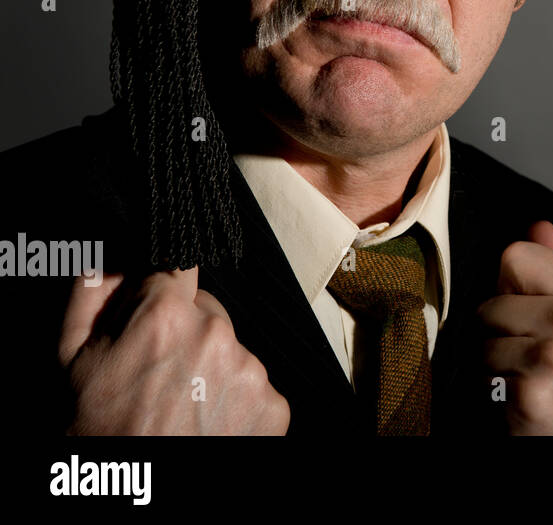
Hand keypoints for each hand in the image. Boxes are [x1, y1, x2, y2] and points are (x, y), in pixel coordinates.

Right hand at [58, 266, 290, 434]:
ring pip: (231, 349)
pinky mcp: (274, 405)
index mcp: (165, 316)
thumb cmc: (97, 434)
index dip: (162, 291)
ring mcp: (250, 371)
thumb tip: (118, 258)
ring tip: (180, 406)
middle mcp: (216, 335)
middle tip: (158, 376)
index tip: (157, 309)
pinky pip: (254, 385)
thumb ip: (94, 294)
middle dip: (185, 333)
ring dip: (211, 368)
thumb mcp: (73, 361)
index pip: (176, 268)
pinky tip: (206, 423)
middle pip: (206, 312)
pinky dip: (234, 400)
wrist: (138, 498)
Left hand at [478, 221, 552, 434]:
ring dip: (499, 372)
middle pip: (490, 304)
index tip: (530, 315)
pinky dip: (497, 402)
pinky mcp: (530, 396)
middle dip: (503, 336)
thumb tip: (539, 226)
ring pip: (482, 346)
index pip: (515, 256)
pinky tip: (530, 409)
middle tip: (537, 364)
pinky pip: (483, 383)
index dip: (514, 288)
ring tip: (536, 387)